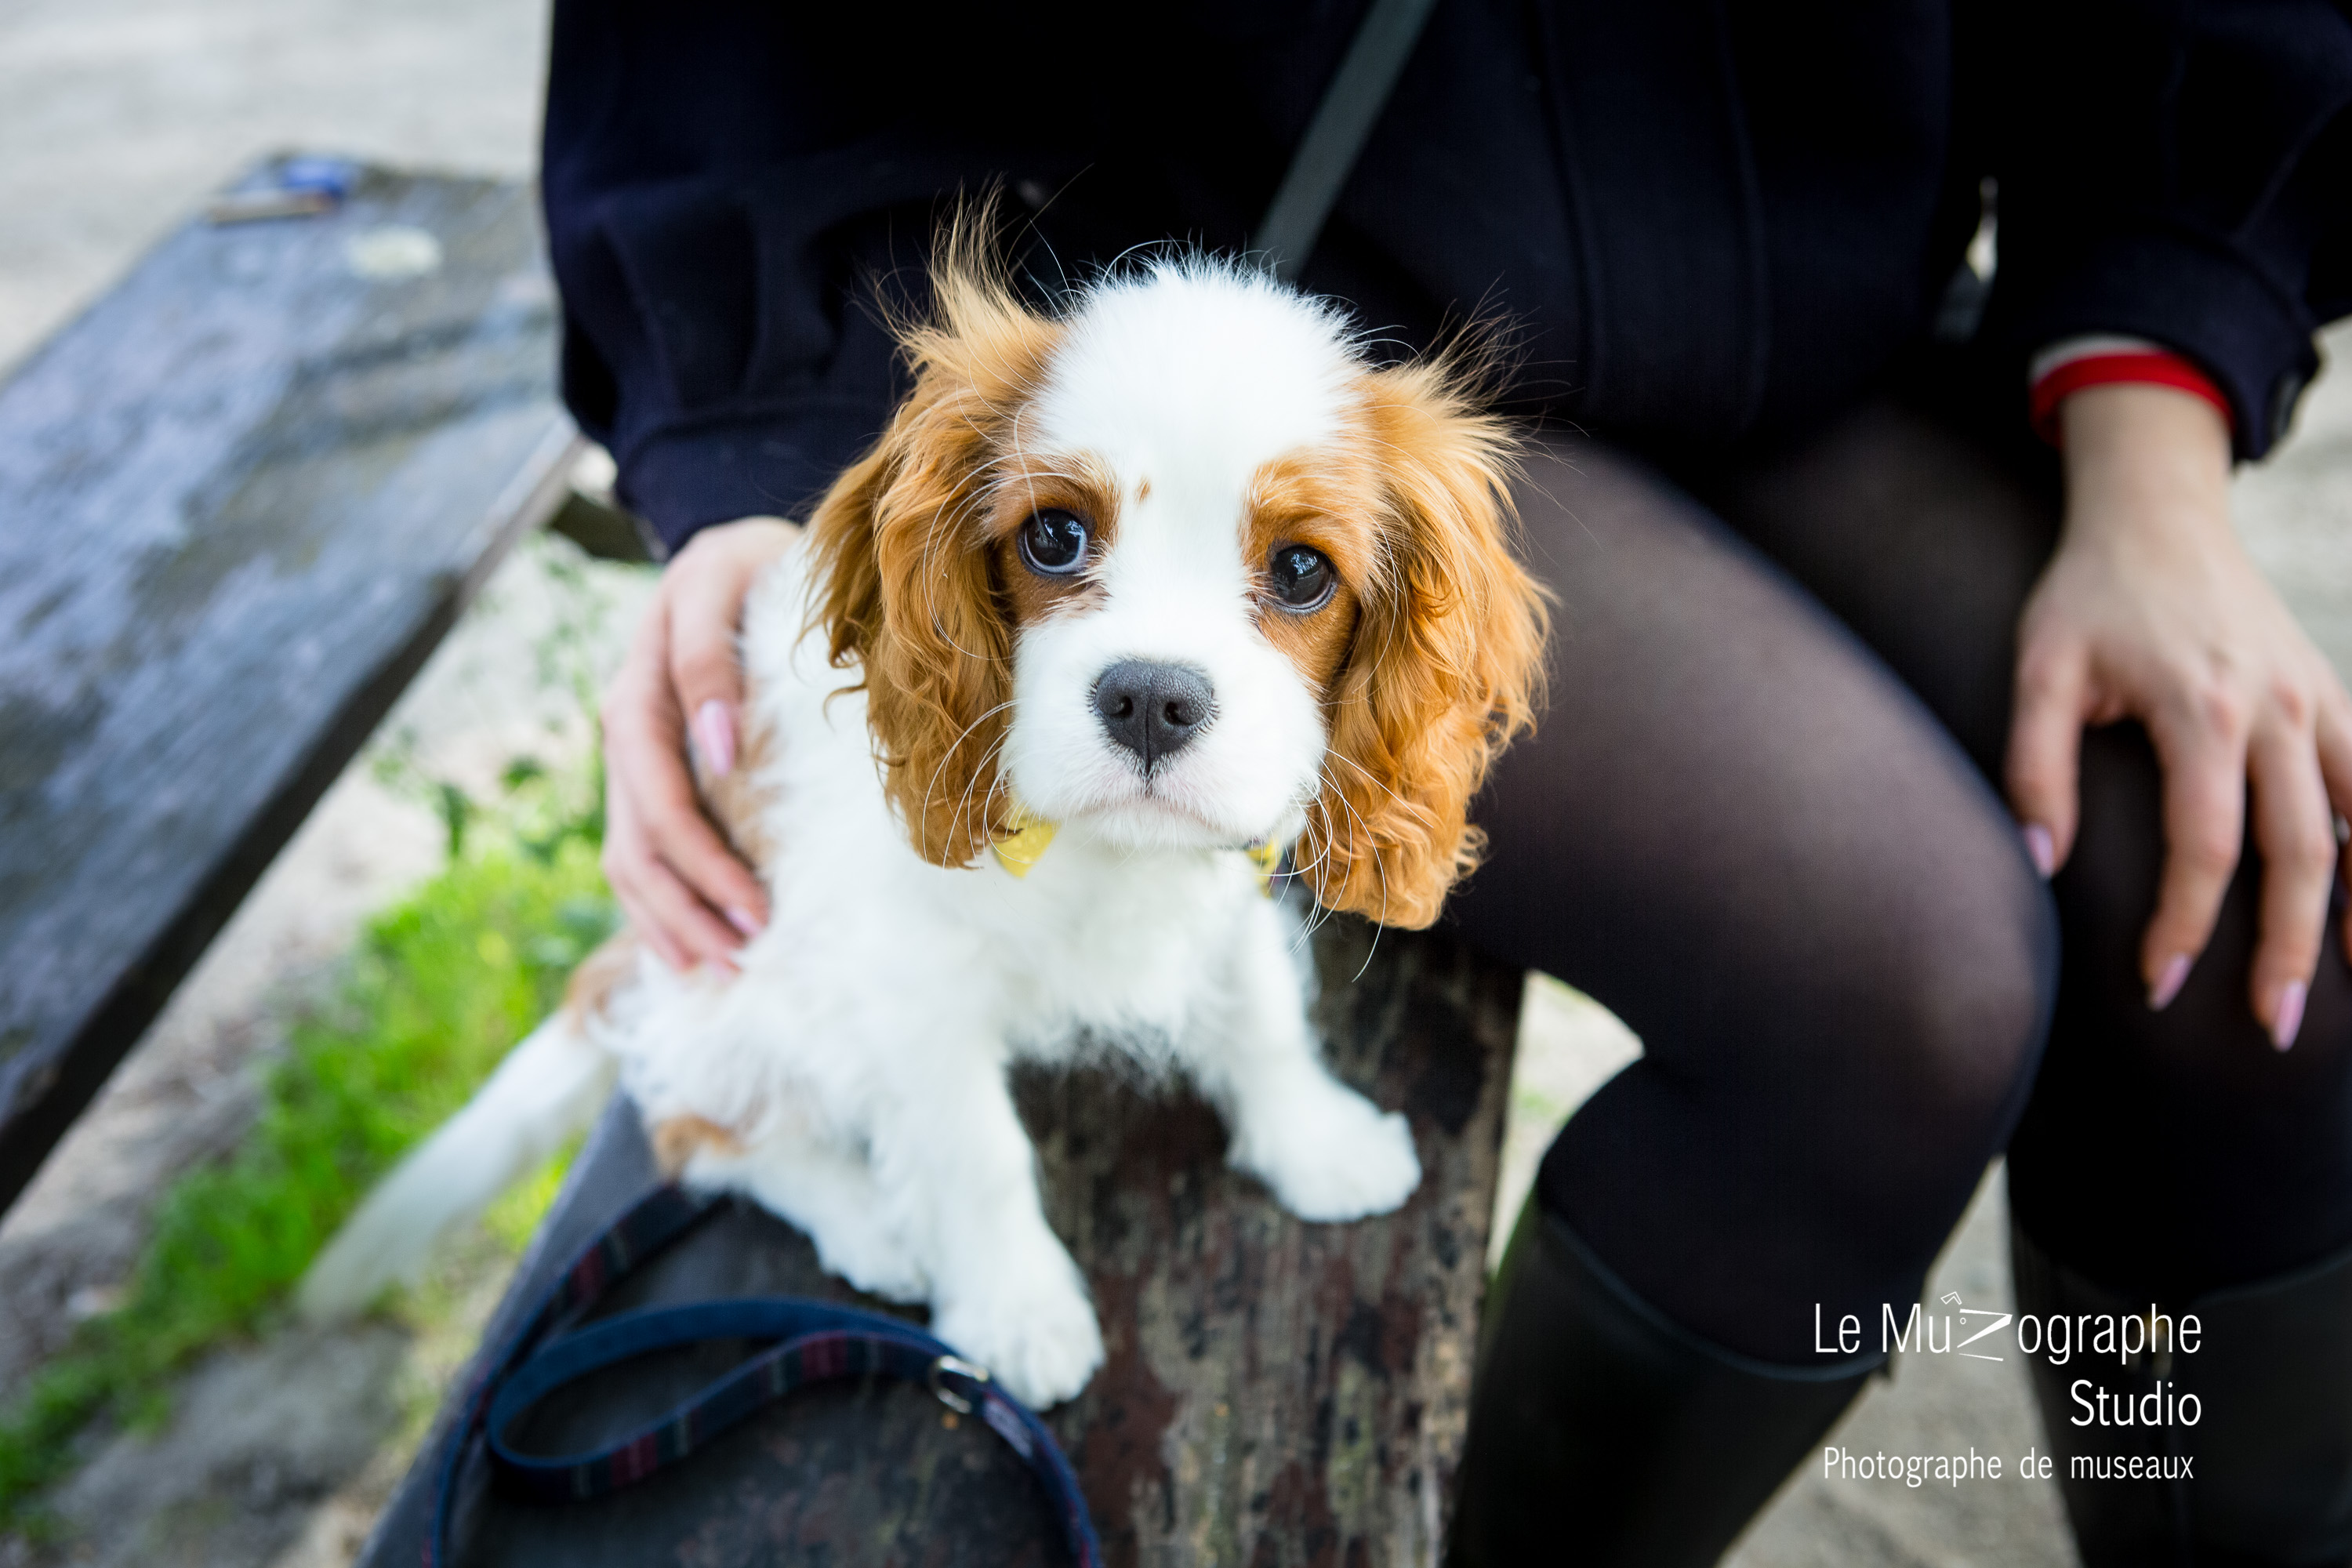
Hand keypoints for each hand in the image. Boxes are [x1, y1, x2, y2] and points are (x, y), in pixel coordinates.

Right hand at [601, 516, 798, 969]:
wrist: (729, 558)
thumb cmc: (746, 569)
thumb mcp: (729, 581)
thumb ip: (713, 658)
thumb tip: (717, 747)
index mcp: (641, 686)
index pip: (661, 786)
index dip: (702, 847)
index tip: (754, 896)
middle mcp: (625, 730)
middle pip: (642, 836)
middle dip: (693, 900)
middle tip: (752, 947)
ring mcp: (629, 760)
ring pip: (630, 858)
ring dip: (674, 920)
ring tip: (725, 970)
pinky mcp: (644, 781)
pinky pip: (634, 857)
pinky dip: (658, 911)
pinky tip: (689, 955)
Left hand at [2007, 383, 2351, 1047]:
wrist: (2155, 516)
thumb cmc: (2086, 597)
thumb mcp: (2039, 669)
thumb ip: (2035, 767)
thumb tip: (2042, 866)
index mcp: (2202, 707)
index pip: (2205, 846)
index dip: (2184, 924)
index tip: (2157, 984)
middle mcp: (2277, 708)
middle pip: (2299, 852)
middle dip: (2287, 947)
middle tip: (2270, 1027)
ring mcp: (2316, 700)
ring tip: (2340, 991)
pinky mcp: (2331, 695)